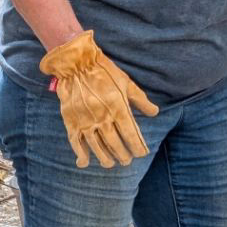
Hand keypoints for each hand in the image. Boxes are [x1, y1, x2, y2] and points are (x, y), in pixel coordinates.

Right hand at [39, 31, 158, 168]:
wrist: (76, 63)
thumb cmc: (104, 72)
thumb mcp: (126, 83)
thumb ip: (140, 100)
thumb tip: (155, 112)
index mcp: (118, 108)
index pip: (131, 135)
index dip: (137, 147)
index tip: (141, 153)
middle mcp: (102, 117)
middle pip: (115, 144)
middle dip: (123, 155)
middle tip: (126, 160)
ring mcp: (86, 121)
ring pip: (97, 147)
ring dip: (105, 158)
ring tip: (110, 163)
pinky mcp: (71, 121)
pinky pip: (76, 142)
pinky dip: (80, 154)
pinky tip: (84, 163)